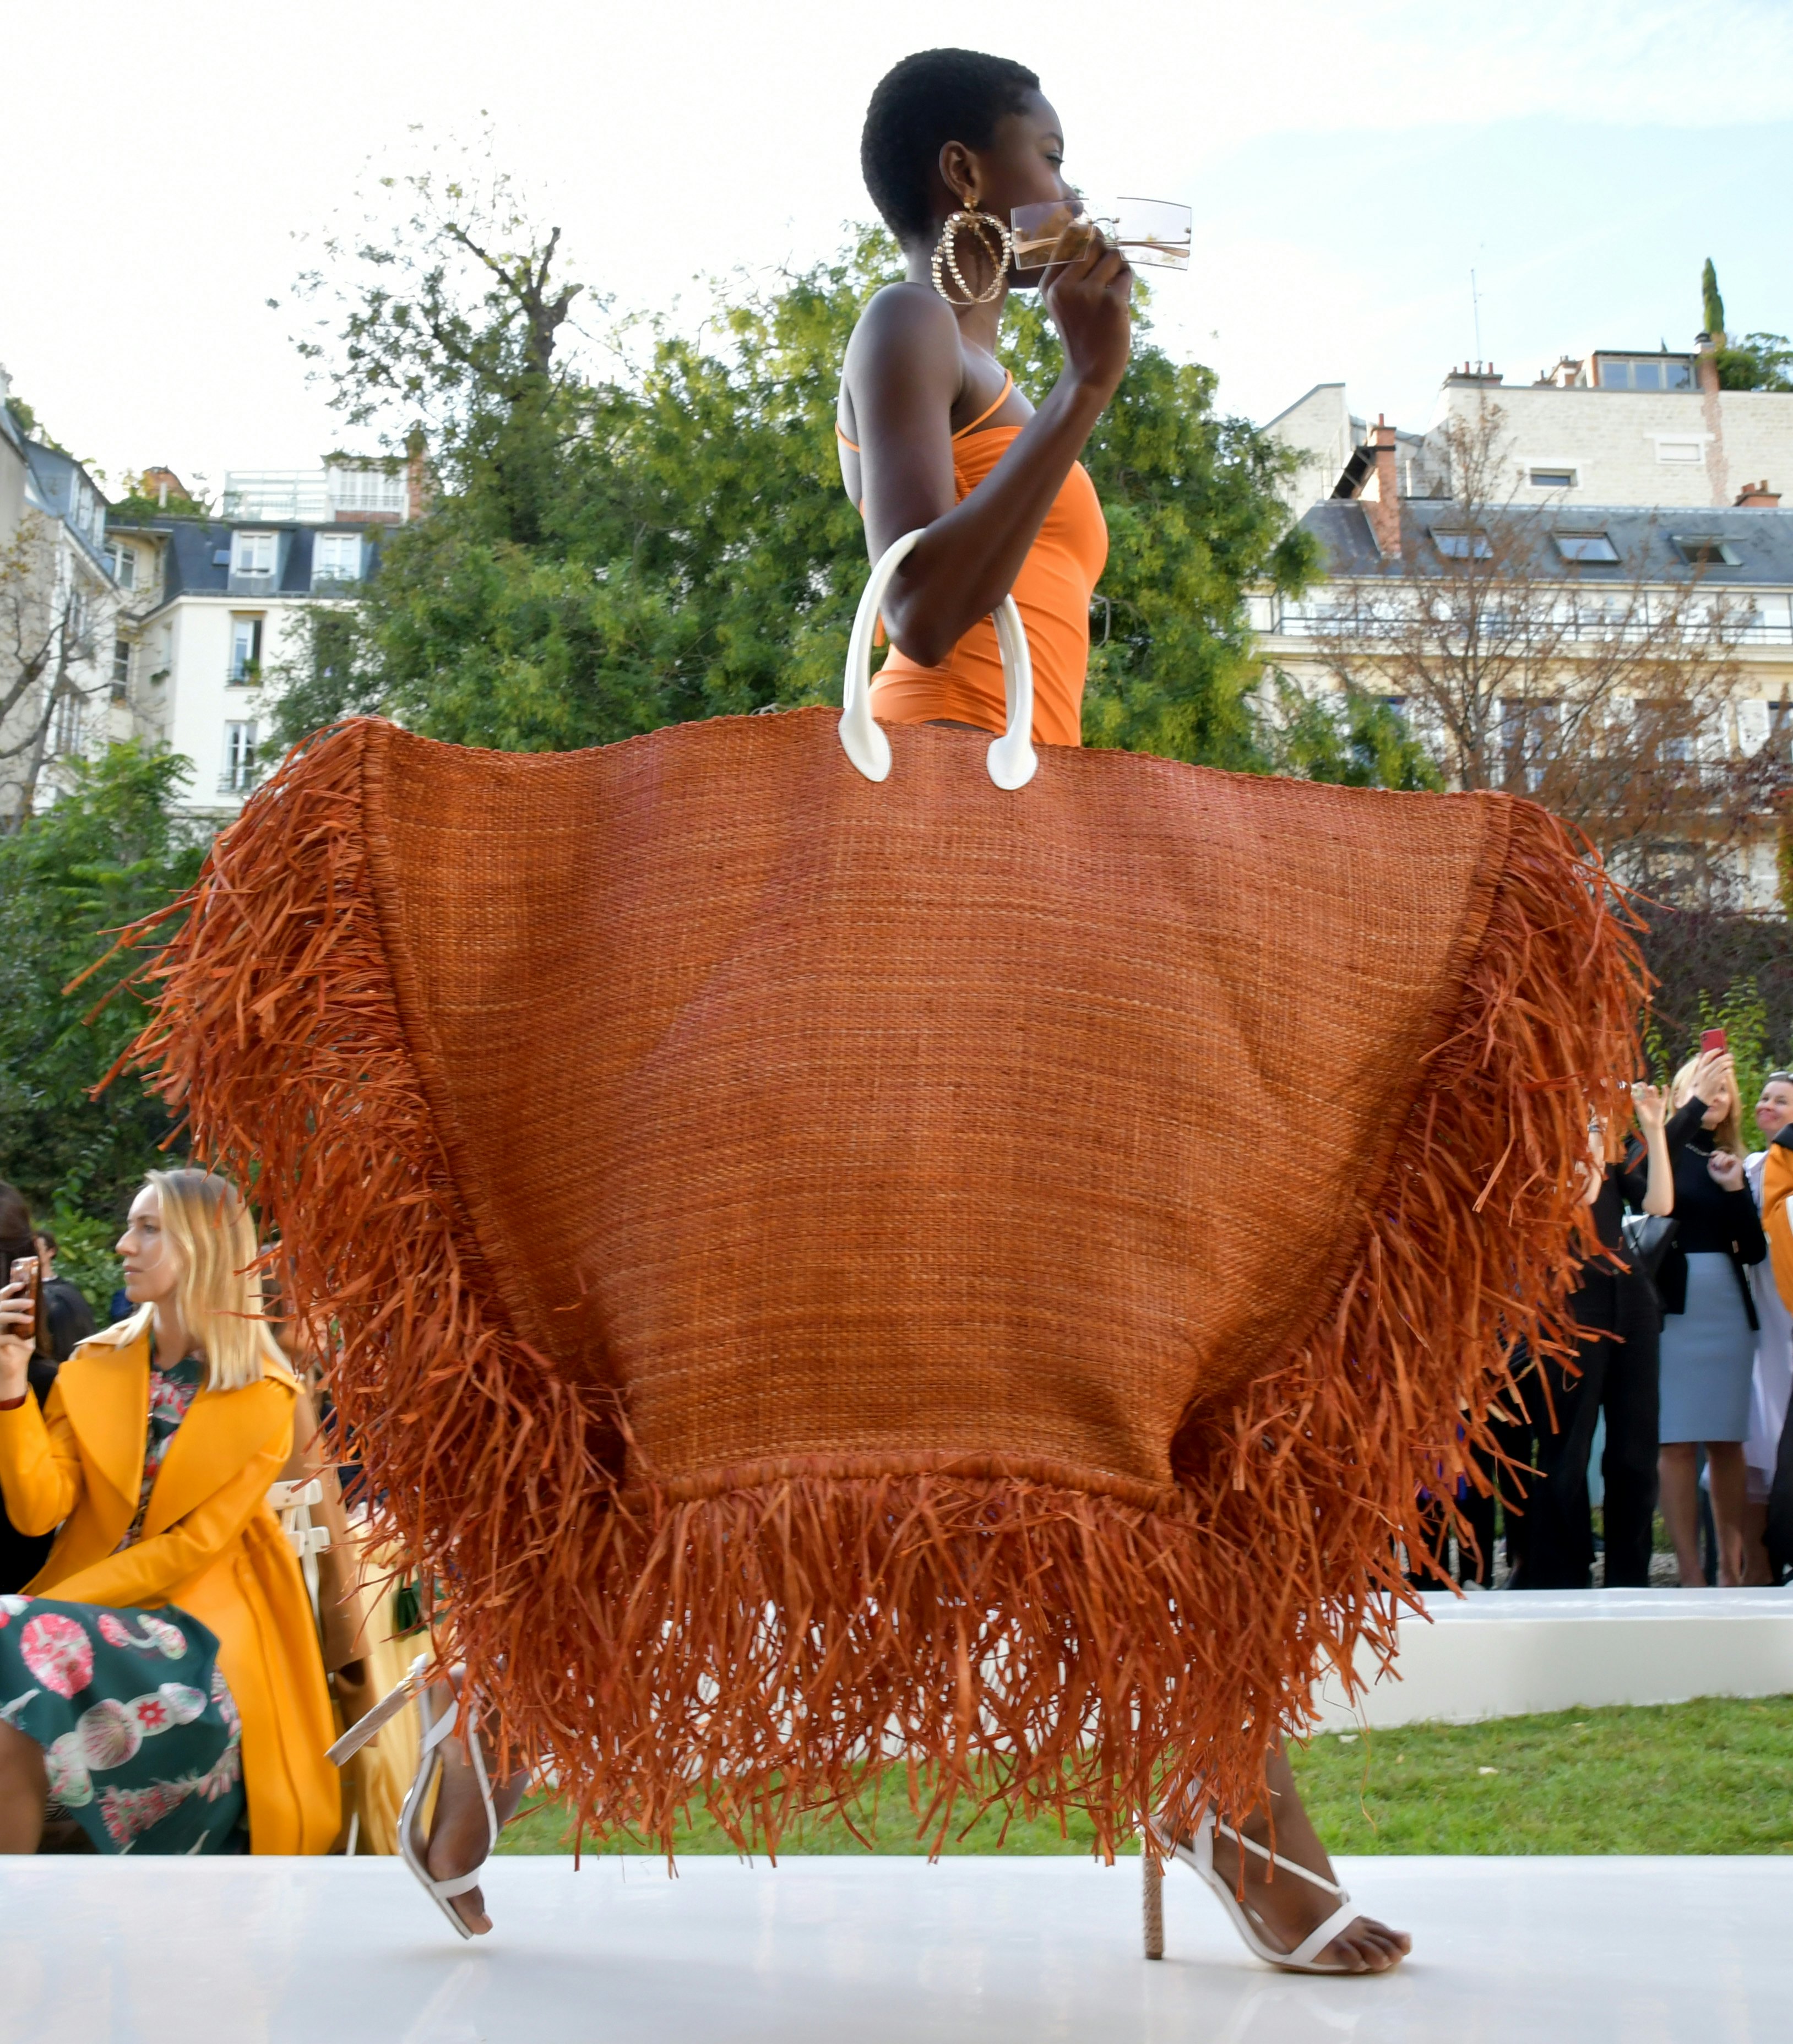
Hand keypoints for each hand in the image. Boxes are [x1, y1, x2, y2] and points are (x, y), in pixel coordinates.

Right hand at [0, 1278, 33, 1401]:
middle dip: (15, 1302)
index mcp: (0, 1313)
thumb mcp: (24, 1332)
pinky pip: (3, 1339)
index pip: (0, 1296)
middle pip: (0, 1306)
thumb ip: (26, 1319)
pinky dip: (16, 1341)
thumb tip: (38, 1304)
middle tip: (31, 1302)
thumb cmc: (18, 1348)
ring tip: (29, 1319)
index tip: (22, 1284)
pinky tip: (28, 1346)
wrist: (10, 1369)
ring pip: (0, 1318)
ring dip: (14, 1317)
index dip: (10, 1289)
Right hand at [1042, 240, 1133, 404]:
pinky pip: (1126, 275)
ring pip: (1114, 255)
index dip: (1087, 236)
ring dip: (1118, 270)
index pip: (1070, 237)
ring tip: (1111, 293)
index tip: (1092, 248)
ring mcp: (1087, 294)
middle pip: (1094, 243)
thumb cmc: (1082, 331)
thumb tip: (1093, 226)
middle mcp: (1064, 286)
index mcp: (1049, 284)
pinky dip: (1127, 286)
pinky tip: (1118, 306)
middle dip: (1106, 255)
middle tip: (1104, 280)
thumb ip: (1074, 264)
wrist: (1090, 372)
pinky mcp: (1111, 301)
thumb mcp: (1066, 298)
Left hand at [1630, 1082, 1665, 1134]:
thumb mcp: (1638, 1108)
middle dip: (1643, 1085)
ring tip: (1650, 1090)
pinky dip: (1665, 1090)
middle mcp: (1647, 1099)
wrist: (1652, 1126)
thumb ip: (1636, 1100)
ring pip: (1654, 1090)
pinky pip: (1664, 1095)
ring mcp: (1655, 1100)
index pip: (1639, 1090)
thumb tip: (1632, 1092)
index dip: (1637, 1087)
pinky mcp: (1662, 1103)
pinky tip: (1664, 1086)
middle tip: (1641, 1085)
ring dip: (1652, 1088)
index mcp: (1641, 1100)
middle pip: (1646, 1088)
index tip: (1635, 1084)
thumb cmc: (1643, 1118)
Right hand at [1688, 1047, 1730, 1104]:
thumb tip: (1699, 1054)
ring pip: (1722, 1066)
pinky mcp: (1716, 1082)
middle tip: (1731, 1056)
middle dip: (1726, 1056)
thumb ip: (1701, 1065)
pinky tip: (1730, 1071)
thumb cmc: (1700, 1086)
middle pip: (1717, 1060)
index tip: (1720, 1049)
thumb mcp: (1698, 1074)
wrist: (1700, 1098)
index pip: (1707, 1056)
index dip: (1714, 1051)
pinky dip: (1729, 1071)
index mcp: (1700, 1068)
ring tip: (1732, 1063)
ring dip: (1729, 1063)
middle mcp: (1705, 1071)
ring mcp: (1710, 1076)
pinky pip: (1725, 1073)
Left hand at [1707, 1148, 1744, 1191]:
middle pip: (1721, 1153)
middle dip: (1716, 1159)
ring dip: (1720, 1160)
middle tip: (1717, 1165)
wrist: (1729, 1184)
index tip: (1711, 1155)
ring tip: (1720, 1167)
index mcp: (1723, 1161)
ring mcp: (1733, 1160)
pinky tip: (1724, 1166)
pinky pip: (1730, 1156)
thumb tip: (1710, 1158)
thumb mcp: (1712, 1172)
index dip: (1715, 1152)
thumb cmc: (1722, 1179)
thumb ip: (1710, 1165)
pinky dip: (1725, 1160)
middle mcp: (1728, 1160)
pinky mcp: (1738, 1161)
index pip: (1719, 1153)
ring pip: (1725, 1154)